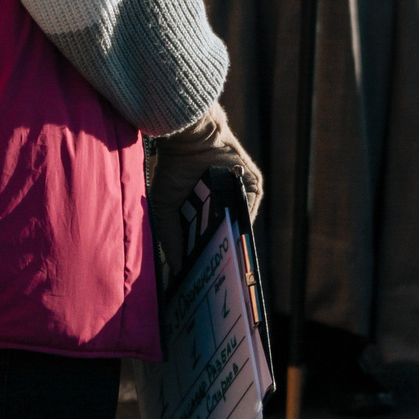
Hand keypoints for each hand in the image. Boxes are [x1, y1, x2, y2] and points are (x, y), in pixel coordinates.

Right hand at [149, 104, 263, 277]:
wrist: (188, 140)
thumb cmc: (173, 170)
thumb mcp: (166, 209)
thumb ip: (170, 238)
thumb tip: (176, 269)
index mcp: (207, 208)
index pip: (211, 237)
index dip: (208, 254)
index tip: (204, 276)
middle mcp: (227, 202)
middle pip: (228, 232)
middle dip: (222, 252)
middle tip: (217, 278)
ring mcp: (241, 194)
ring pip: (239, 223)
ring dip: (234, 241)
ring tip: (225, 266)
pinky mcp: (253, 185)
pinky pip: (249, 209)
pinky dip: (242, 224)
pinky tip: (233, 240)